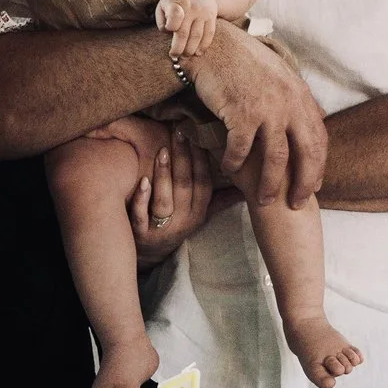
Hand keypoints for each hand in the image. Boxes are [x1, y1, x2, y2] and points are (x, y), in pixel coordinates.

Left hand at [129, 130, 214, 264]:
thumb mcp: (200, 215)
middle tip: (179, 133)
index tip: (197, 136)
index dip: (201, 160)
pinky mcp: (141, 235)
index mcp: (198, 213)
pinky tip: (142, 181)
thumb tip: (246, 188)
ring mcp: (162, 229)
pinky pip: (141, 216)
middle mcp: (183, 221)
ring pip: (165, 200)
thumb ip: (220, 199)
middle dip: (183, 159)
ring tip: (162, 151)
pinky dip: (142, 199)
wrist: (149, 254)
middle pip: (185, 187)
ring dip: (164, 175)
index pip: (204, 184)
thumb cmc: (175, 225)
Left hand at [155, 0, 220, 57]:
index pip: (175, 16)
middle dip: (179, 48)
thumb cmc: (177, 1)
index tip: (169, 31)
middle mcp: (191, 8)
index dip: (171, 26)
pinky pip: (209, 34)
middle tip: (175, 55)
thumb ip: (161, 19)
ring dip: (190, 50)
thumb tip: (167, 33)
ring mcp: (203, 13)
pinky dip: (203, 46)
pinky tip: (198, 52)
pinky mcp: (212, 17)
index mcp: (176, 3)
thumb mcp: (164, 4)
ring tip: (185, 56)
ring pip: (197, 36)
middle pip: (184, 33)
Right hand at [188, 25, 326, 208]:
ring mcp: (267, 108)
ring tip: (263, 199)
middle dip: (304, 182)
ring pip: (276, 158)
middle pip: (306, 152)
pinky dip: (235, 163)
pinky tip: (229, 169)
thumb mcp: (280, 76)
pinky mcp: (241, 112)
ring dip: (270, 183)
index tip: (314, 185)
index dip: (318, 166)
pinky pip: (242, 148)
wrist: (216, 44)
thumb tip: (314, 118)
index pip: (319, 138)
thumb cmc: (243, 62)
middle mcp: (289, 103)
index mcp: (300, 95)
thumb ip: (296, 99)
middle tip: (296, 203)